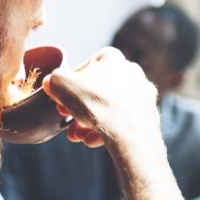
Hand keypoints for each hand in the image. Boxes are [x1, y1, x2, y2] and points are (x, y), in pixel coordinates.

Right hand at [41, 46, 158, 148]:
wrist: (130, 132)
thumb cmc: (96, 103)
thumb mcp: (61, 85)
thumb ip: (54, 80)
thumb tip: (51, 82)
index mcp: (112, 58)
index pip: (85, 67)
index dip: (69, 85)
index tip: (61, 99)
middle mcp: (132, 72)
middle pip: (97, 91)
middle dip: (79, 109)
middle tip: (67, 121)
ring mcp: (142, 95)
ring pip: (110, 108)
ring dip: (90, 123)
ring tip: (78, 136)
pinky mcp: (148, 116)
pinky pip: (123, 122)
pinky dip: (107, 131)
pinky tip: (93, 141)